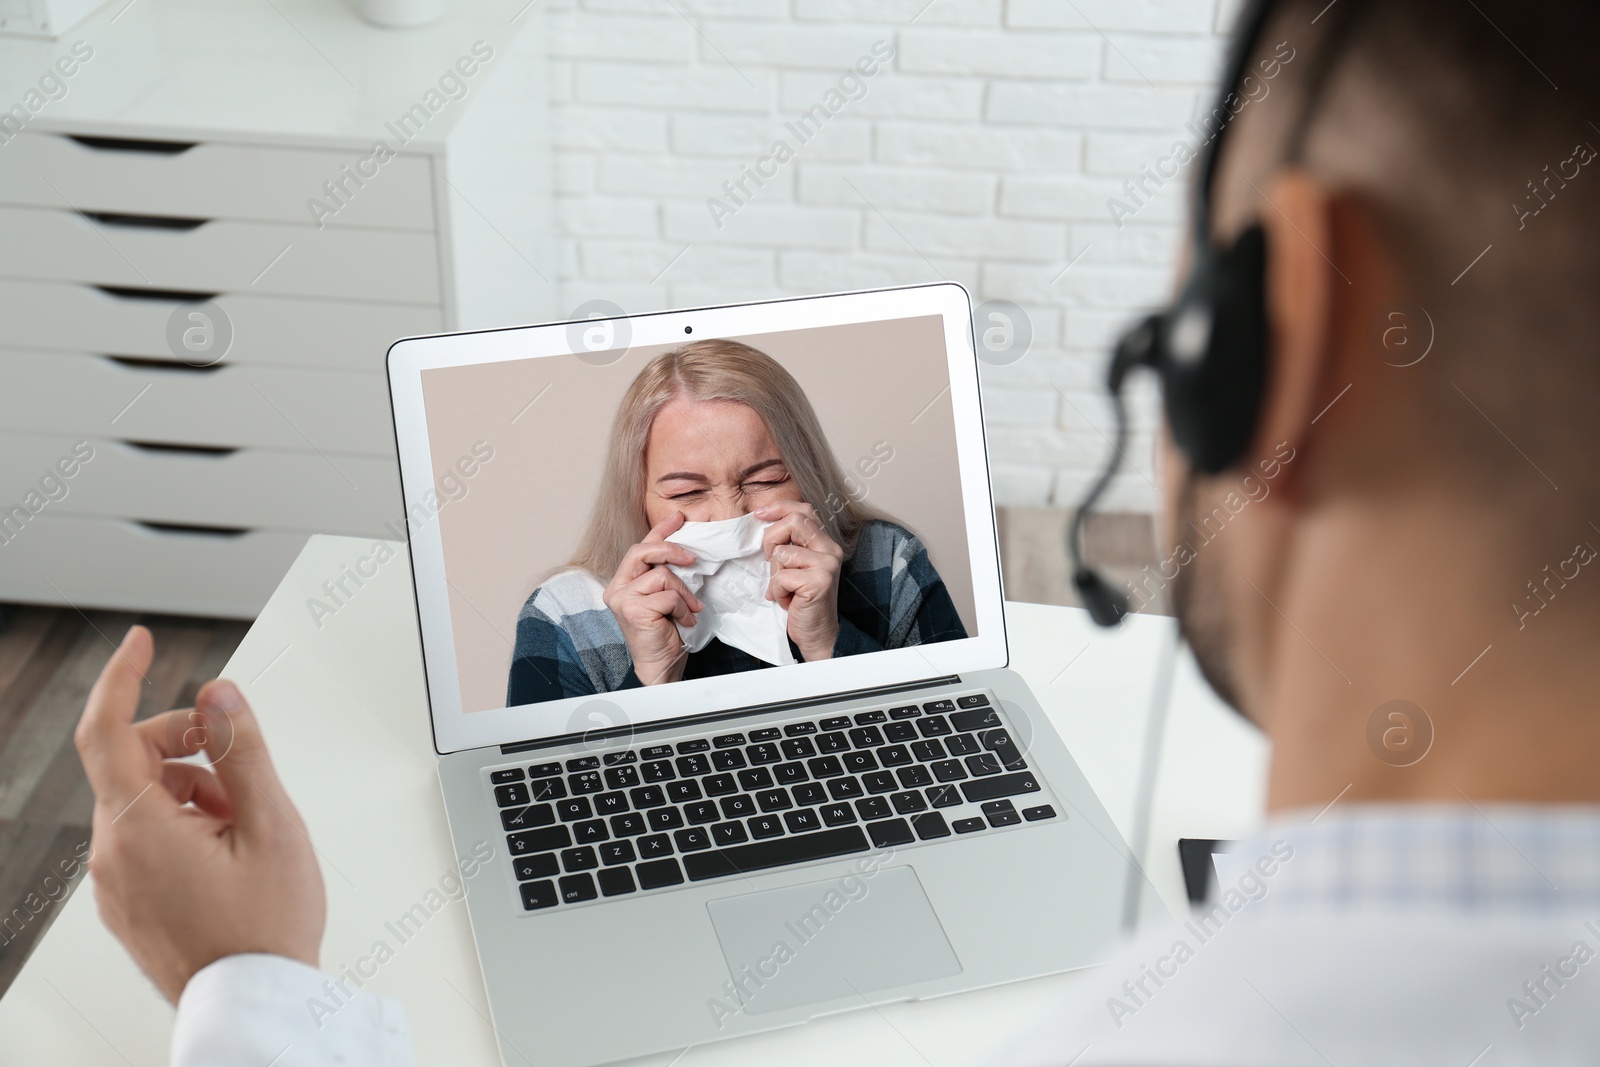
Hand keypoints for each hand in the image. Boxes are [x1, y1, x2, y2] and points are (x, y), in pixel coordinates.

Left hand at [74, 626, 325, 1002]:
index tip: (143, 644)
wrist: (254, 1005)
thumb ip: (242, 749)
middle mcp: (113, 854)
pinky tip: (228, 845)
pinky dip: (183, 822)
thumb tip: (219, 694)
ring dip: (191, 787)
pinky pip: (144, 838)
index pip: (108, 730)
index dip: (123, 677)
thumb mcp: (271, 824)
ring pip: (142, 801)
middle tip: (238, 756)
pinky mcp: (129, 902)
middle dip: (186, 743)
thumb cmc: (265, 928)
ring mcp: (116, 882)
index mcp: (139, 829)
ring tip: (244, 819)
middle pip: (132, 762)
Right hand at [603, 511, 703, 685]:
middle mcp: (617, 588)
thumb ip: (666, 575)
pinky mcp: (633, 611)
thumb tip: (686, 550)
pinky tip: (684, 621)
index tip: (678, 518)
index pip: (640, 548)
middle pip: (642, 551)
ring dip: (684, 592)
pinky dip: (682, 608)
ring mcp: (623, 599)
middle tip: (693, 558)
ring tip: (691, 608)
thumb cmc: (664, 632)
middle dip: (671, 549)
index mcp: (623, 582)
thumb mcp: (665, 596)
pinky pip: (668, 596)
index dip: (659, 530)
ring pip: (662, 575)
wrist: (661, 665)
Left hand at [755, 501, 843, 661]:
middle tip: (769, 561)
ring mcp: (826, 565)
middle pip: (793, 522)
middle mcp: (830, 550)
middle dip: (771, 539)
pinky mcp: (818, 582)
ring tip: (785, 589)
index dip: (780, 508)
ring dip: (775, 575)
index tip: (759, 514)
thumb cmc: (802, 601)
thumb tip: (763, 522)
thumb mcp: (795, 567)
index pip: (804, 510)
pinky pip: (781, 577)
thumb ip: (788, 545)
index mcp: (825, 543)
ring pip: (783, 553)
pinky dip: (777, 591)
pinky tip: (788, 601)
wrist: (817, 633)